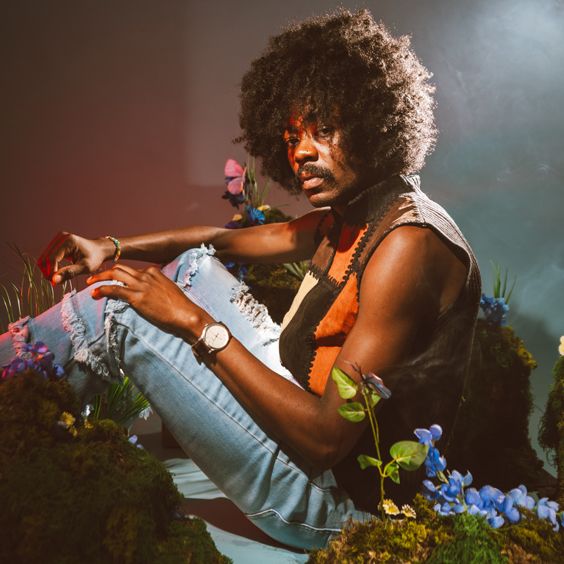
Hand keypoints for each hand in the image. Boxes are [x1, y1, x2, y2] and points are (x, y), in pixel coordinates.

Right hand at [38, 232, 112, 283]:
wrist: (99, 250)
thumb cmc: (95, 258)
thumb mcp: (85, 267)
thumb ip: (70, 273)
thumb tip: (54, 280)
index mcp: (68, 242)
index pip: (52, 258)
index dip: (51, 271)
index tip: (54, 283)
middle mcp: (61, 238)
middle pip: (46, 257)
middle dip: (48, 271)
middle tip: (55, 282)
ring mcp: (58, 239)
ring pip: (45, 257)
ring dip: (48, 269)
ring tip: (57, 278)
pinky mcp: (57, 243)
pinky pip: (48, 256)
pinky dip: (51, 266)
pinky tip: (58, 273)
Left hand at [87, 264, 207, 339]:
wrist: (186, 315)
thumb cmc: (181, 307)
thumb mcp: (169, 291)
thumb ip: (158, 288)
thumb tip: (152, 294)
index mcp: (155, 272)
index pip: (133, 270)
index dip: (121, 274)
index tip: (113, 279)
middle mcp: (146, 275)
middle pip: (120, 268)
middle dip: (105, 271)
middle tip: (95, 277)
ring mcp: (141, 285)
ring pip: (114, 275)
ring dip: (99, 278)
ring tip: (90, 283)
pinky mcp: (136, 297)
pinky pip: (114, 289)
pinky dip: (102, 289)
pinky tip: (95, 293)